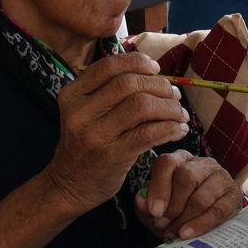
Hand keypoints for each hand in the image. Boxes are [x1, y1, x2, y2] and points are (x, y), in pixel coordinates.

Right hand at [42, 52, 190, 215]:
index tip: (156, 69)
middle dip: (159, 86)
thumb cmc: (86, 143)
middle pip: (129, 84)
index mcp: (73, 94)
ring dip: (169, 107)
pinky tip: (178, 130)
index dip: (137, 63)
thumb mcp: (85, 112)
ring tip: (179, 114)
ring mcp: (95, 134)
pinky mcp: (112, 155)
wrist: (68, 185)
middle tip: (174, 95)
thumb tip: (154, 74)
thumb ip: (108, 91)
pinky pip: (148, 133)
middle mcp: (80, 112)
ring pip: (141, 105)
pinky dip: (170, 128)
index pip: (108, 66)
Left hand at [136, 149, 241, 240]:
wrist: (207, 218)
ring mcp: (221, 177)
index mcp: (180, 159)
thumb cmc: (178, 208)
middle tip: (163, 225)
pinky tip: (188, 233)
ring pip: (202, 196)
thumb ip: (147, 203)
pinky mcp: (234, 195)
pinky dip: (201, 224)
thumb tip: (141, 200)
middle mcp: (202, 163)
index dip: (159, 187)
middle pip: (186, 177)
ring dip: (185, 219)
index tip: (154, 211)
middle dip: (173, 206)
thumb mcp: (159, 205)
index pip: (167, 162)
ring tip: (174, 233)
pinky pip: (218, 211)